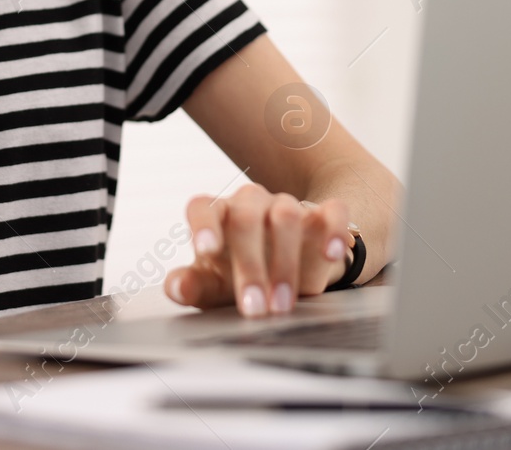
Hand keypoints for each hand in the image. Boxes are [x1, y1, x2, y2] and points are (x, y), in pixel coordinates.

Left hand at [163, 184, 352, 316]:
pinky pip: (331, 210)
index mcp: (217, 214)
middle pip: (246, 218)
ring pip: (286, 215)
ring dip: (285, 262)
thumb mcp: (213, 283)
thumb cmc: (237, 273)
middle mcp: (249, 203)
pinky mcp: (321, 214)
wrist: (282, 266)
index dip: (203, 226)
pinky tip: (331, 254)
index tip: (206, 251)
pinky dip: (332, 230)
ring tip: (282, 304)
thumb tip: (178, 287)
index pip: (202, 208)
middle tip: (253, 308)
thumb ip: (194, 284)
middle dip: (250, 266)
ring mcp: (286, 204)